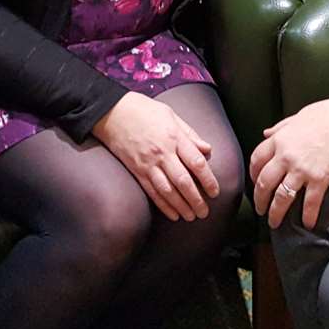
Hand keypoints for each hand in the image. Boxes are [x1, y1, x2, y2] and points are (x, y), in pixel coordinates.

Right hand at [92, 92, 220, 221]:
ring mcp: (148, 163)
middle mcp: (162, 153)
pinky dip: (163, 205)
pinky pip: (152, 191)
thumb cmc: (144, 111)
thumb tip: (207, 150)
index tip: (215, 192)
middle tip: (205, 212)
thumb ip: (190, 134)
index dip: (208, 180)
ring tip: (191, 216)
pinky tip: (173, 214)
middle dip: (196, 199)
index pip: (196, 162)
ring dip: (181, 206)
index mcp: (174, 137)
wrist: (113, 112)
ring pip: (168, 190)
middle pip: (183, 181)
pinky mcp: (136, 170)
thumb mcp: (172, 115)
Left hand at [249, 91, 328, 228]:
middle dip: (260, 200)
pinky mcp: (320, 179)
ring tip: (274, 222)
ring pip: (282, 197)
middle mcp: (286, 156)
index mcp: (280, 139)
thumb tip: (266, 133)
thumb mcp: (299, 116)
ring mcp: (302, 169)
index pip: (256, 160)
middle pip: (264, 183)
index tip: (255, 182)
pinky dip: (307, 216)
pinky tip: (307, 224)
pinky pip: (310, 202)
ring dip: (276, 213)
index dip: (253, 174)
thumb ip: (281, 127)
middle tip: (261, 209)